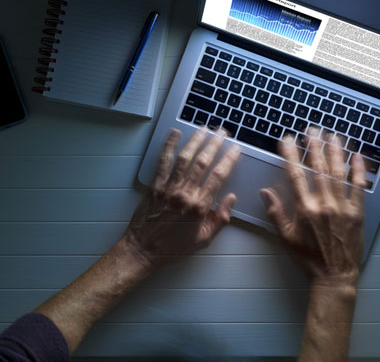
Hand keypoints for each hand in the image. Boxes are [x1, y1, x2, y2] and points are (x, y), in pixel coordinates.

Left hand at [123, 127, 240, 270]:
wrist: (144, 250)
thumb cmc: (173, 248)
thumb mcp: (203, 239)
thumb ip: (220, 218)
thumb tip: (231, 199)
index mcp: (200, 207)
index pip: (219, 176)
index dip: (229, 159)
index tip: (235, 149)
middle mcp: (185, 194)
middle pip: (203, 162)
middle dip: (215, 144)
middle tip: (222, 132)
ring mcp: (169, 188)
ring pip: (185, 158)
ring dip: (195, 141)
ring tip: (204, 129)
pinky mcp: (155, 186)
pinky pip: (163, 162)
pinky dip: (169, 146)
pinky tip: (175, 134)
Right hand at [260, 129, 365, 286]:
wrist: (334, 276)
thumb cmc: (307, 258)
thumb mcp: (285, 237)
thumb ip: (275, 212)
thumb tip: (264, 192)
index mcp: (304, 209)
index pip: (295, 175)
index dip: (290, 155)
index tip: (287, 140)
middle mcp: (324, 204)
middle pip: (318, 168)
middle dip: (313, 146)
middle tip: (311, 129)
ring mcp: (343, 207)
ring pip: (338, 173)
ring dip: (334, 151)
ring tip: (331, 135)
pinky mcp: (358, 212)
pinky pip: (359, 187)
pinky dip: (358, 170)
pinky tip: (357, 155)